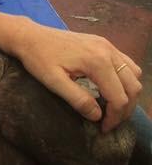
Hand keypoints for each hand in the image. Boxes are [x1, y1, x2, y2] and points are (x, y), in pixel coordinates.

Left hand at [11, 22, 141, 131]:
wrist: (30, 36)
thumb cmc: (38, 59)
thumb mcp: (53, 82)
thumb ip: (78, 99)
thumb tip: (98, 116)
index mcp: (97, 62)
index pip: (119, 97)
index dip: (115, 117)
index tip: (103, 128)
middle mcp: (108, 51)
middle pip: (133, 87)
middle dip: (125, 109)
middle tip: (110, 121)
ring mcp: (108, 45)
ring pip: (134, 74)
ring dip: (128, 93)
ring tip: (112, 107)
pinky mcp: (104, 43)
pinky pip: (127, 63)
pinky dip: (125, 79)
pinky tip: (110, 88)